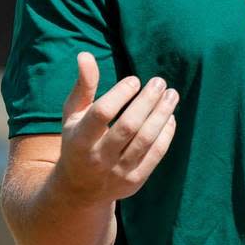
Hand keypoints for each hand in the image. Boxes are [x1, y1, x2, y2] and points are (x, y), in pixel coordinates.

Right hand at [52, 52, 178, 207]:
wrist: (78, 189)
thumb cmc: (77, 140)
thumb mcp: (73, 115)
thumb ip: (83, 86)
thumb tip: (85, 55)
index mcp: (79, 139)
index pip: (102, 113)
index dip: (120, 94)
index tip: (134, 79)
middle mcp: (97, 158)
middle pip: (128, 126)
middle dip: (147, 101)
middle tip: (159, 82)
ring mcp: (117, 172)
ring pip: (145, 140)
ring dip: (162, 114)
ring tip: (171, 94)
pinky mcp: (134, 181)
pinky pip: (155, 155)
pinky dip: (166, 133)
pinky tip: (170, 116)